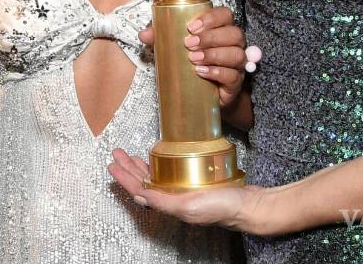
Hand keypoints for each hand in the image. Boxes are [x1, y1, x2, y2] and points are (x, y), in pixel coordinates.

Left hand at [108, 149, 271, 233]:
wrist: (250, 206)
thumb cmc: (223, 208)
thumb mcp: (189, 205)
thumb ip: (164, 201)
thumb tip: (139, 195)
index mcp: (169, 206)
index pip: (139, 190)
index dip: (124, 177)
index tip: (112, 164)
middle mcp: (174, 200)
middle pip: (144, 182)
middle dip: (128, 167)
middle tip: (117, 153)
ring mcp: (184, 192)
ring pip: (156, 178)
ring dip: (141, 165)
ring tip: (130, 154)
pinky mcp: (195, 184)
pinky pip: (170, 175)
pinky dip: (160, 166)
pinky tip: (159, 159)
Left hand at [137, 7, 260, 107]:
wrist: (199, 94)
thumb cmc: (188, 64)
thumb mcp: (172, 47)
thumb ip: (159, 38)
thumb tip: (144, 34)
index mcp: (220, 29)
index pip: (225, 15)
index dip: (212, 18)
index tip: (191, 27)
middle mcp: (233, 44)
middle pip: (233, 33)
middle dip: (210, 37)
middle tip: (189, 44)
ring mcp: (236, 63)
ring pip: (236, 53)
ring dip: (214, 55)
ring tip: (194, 59)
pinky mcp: (235, 83)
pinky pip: (234, 75)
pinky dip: (218, 72)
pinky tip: (202, 72)